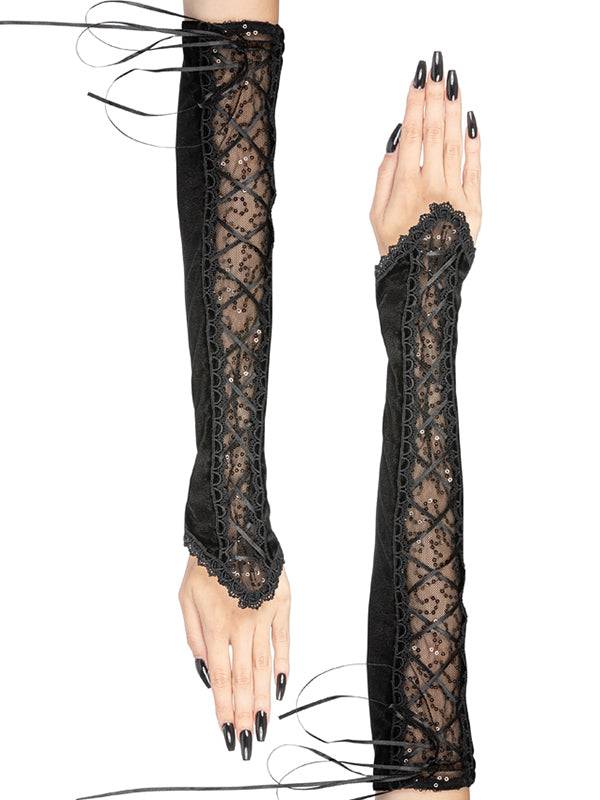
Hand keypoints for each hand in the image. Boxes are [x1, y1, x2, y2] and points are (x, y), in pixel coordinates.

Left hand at [179, 558, 290, 758]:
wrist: (232, 528)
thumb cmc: (205, 563)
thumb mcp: (185, 598)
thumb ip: (194, 637)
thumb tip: (207, 671)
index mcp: (215, 624)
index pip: (222, 676)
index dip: (224, 707)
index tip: (226, 731)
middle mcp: (241, 624)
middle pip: (245, 678)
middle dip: (245, 713)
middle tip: (246, 740)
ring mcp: (264, 614)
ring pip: (264, 665)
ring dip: (263, 698)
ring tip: (264, 725)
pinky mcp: (281, 604)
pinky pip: (283, 640)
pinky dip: (283, 665)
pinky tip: (281, 687)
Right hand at [370, 52, 480, 255]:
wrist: (423, 282)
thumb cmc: (397, 248)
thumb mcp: (375, 215)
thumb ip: (384, 175)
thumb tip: (397, 140)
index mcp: (405, 185)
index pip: (413, 132)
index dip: (415, 102)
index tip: (418, 79)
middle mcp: (432, 184)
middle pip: (435, 130)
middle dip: (435, 96)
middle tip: (436, 69)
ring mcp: (456, 193)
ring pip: (455, 143)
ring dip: (454, 111)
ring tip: (453, 84)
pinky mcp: (474, 206)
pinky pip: (475, 168)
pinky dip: (474, 143)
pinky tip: (471, 121)